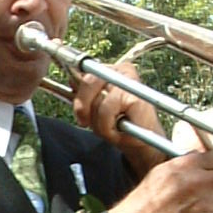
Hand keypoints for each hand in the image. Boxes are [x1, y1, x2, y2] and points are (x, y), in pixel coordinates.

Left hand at [70, 60, 166, 175]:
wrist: (142, 141)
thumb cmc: (120, 125)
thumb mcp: (96, 110)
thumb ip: (85, 95)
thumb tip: (71, 81)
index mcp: (109, 71)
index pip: (84, 73)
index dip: (78, 93)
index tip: (80, 113)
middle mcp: (119, 70)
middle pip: (87, 81)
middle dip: (82, 107)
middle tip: (85, 122)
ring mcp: (128, 80)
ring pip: (96, 99)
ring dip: (98, 122)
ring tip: (111, 127)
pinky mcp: (134, 93)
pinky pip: (107, 109)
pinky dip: (107, 125)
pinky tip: (119, 128)